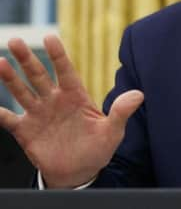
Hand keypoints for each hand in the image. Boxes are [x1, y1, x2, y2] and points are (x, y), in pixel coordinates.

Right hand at [0, 36, 143, 187]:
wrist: (79, 171)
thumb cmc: (98, 148)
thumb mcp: (112, 131)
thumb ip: (121, 112)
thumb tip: (139, 94)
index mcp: (75, 96)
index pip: (66, 70)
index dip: (58, 55)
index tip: (50, 37)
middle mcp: (54, 100)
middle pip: (39, 75)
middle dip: (27, 59)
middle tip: (16, 41)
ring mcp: (39, 114)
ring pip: (22, 91)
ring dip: (10, 78)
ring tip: (0, 62)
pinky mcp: (26, 131)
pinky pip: (9, 119)